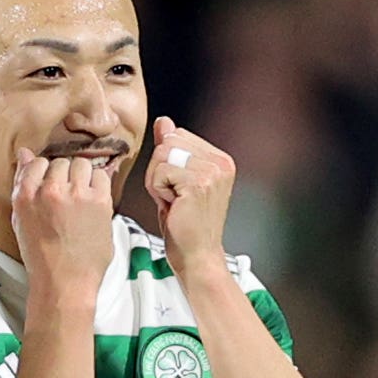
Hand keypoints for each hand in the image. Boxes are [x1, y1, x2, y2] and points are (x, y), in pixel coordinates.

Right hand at [9, 150, 112, 304]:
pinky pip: (101, 176)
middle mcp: (49, 191)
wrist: (64, 283)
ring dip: (82, 177)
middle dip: (65, 176)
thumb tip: (23, 153)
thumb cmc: (43, 256)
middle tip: (68, 197)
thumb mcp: (21, 220)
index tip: (51, 186)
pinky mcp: (98, 201)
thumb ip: (23, 184)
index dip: (46, 172)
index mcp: (25, 196)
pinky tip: (93, 202)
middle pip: (61, 162)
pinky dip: (99, 185)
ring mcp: (76, 195)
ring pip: (82, 164)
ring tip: (81, 199)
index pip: (36, 162)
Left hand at [145, 116, 234, 274]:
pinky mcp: (199, 184)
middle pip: (168, 142)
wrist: (197, 256)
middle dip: (159, 171)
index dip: (165, 162)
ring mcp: (212, 172)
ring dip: (157, 181)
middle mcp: (220, 162)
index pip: (176, 136)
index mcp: (220, 159)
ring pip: (162, 155)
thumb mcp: (176, 181)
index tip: (177, 189)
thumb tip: (164, 122)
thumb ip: (171, 150)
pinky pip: (160, 172)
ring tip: (173, 202)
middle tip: (173, 197)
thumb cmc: (186, 225)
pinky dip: (157, 191)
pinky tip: (172, 207)